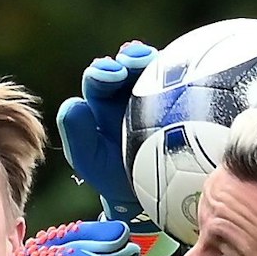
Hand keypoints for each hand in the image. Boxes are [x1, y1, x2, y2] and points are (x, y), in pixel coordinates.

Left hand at [57, 41, 160, 232]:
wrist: (148, 196)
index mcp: (101, 102)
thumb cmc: (115, 178)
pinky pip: (178, 81)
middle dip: (127, 59)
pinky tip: (181, 69)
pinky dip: (178, 70)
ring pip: (152, 67)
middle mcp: (126, 92)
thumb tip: (75, 103)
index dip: (102, 72)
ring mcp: (154, 94)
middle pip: (126, 65)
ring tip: (151, 60)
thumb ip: (76, 134)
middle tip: (131, 65)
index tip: (112, 74)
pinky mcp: (179, 100)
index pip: (98, 79)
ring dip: (151, 59)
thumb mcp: (90, 160)